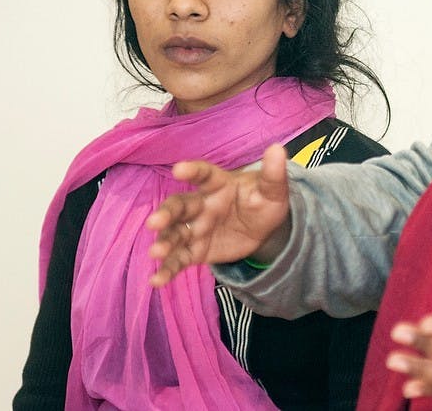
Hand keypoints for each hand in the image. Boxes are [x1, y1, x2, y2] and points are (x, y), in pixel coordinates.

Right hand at [146, 144, 291, 286]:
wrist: (263, 230)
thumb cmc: (263, 202)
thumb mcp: (273, 190)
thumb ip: (273, 174)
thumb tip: (277, 149)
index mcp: (218, 183)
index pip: (204, 174)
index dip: (192, 170)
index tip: (179, 169)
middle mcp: (201, 204)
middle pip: (180, 205)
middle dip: (166, 213)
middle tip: (155, 222)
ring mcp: (196, 228)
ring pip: (175, 233)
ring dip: (164, 241)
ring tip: (155, 252)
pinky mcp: (196, 250)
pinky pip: (179, 259)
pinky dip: (167, 270)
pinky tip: (156, 281)